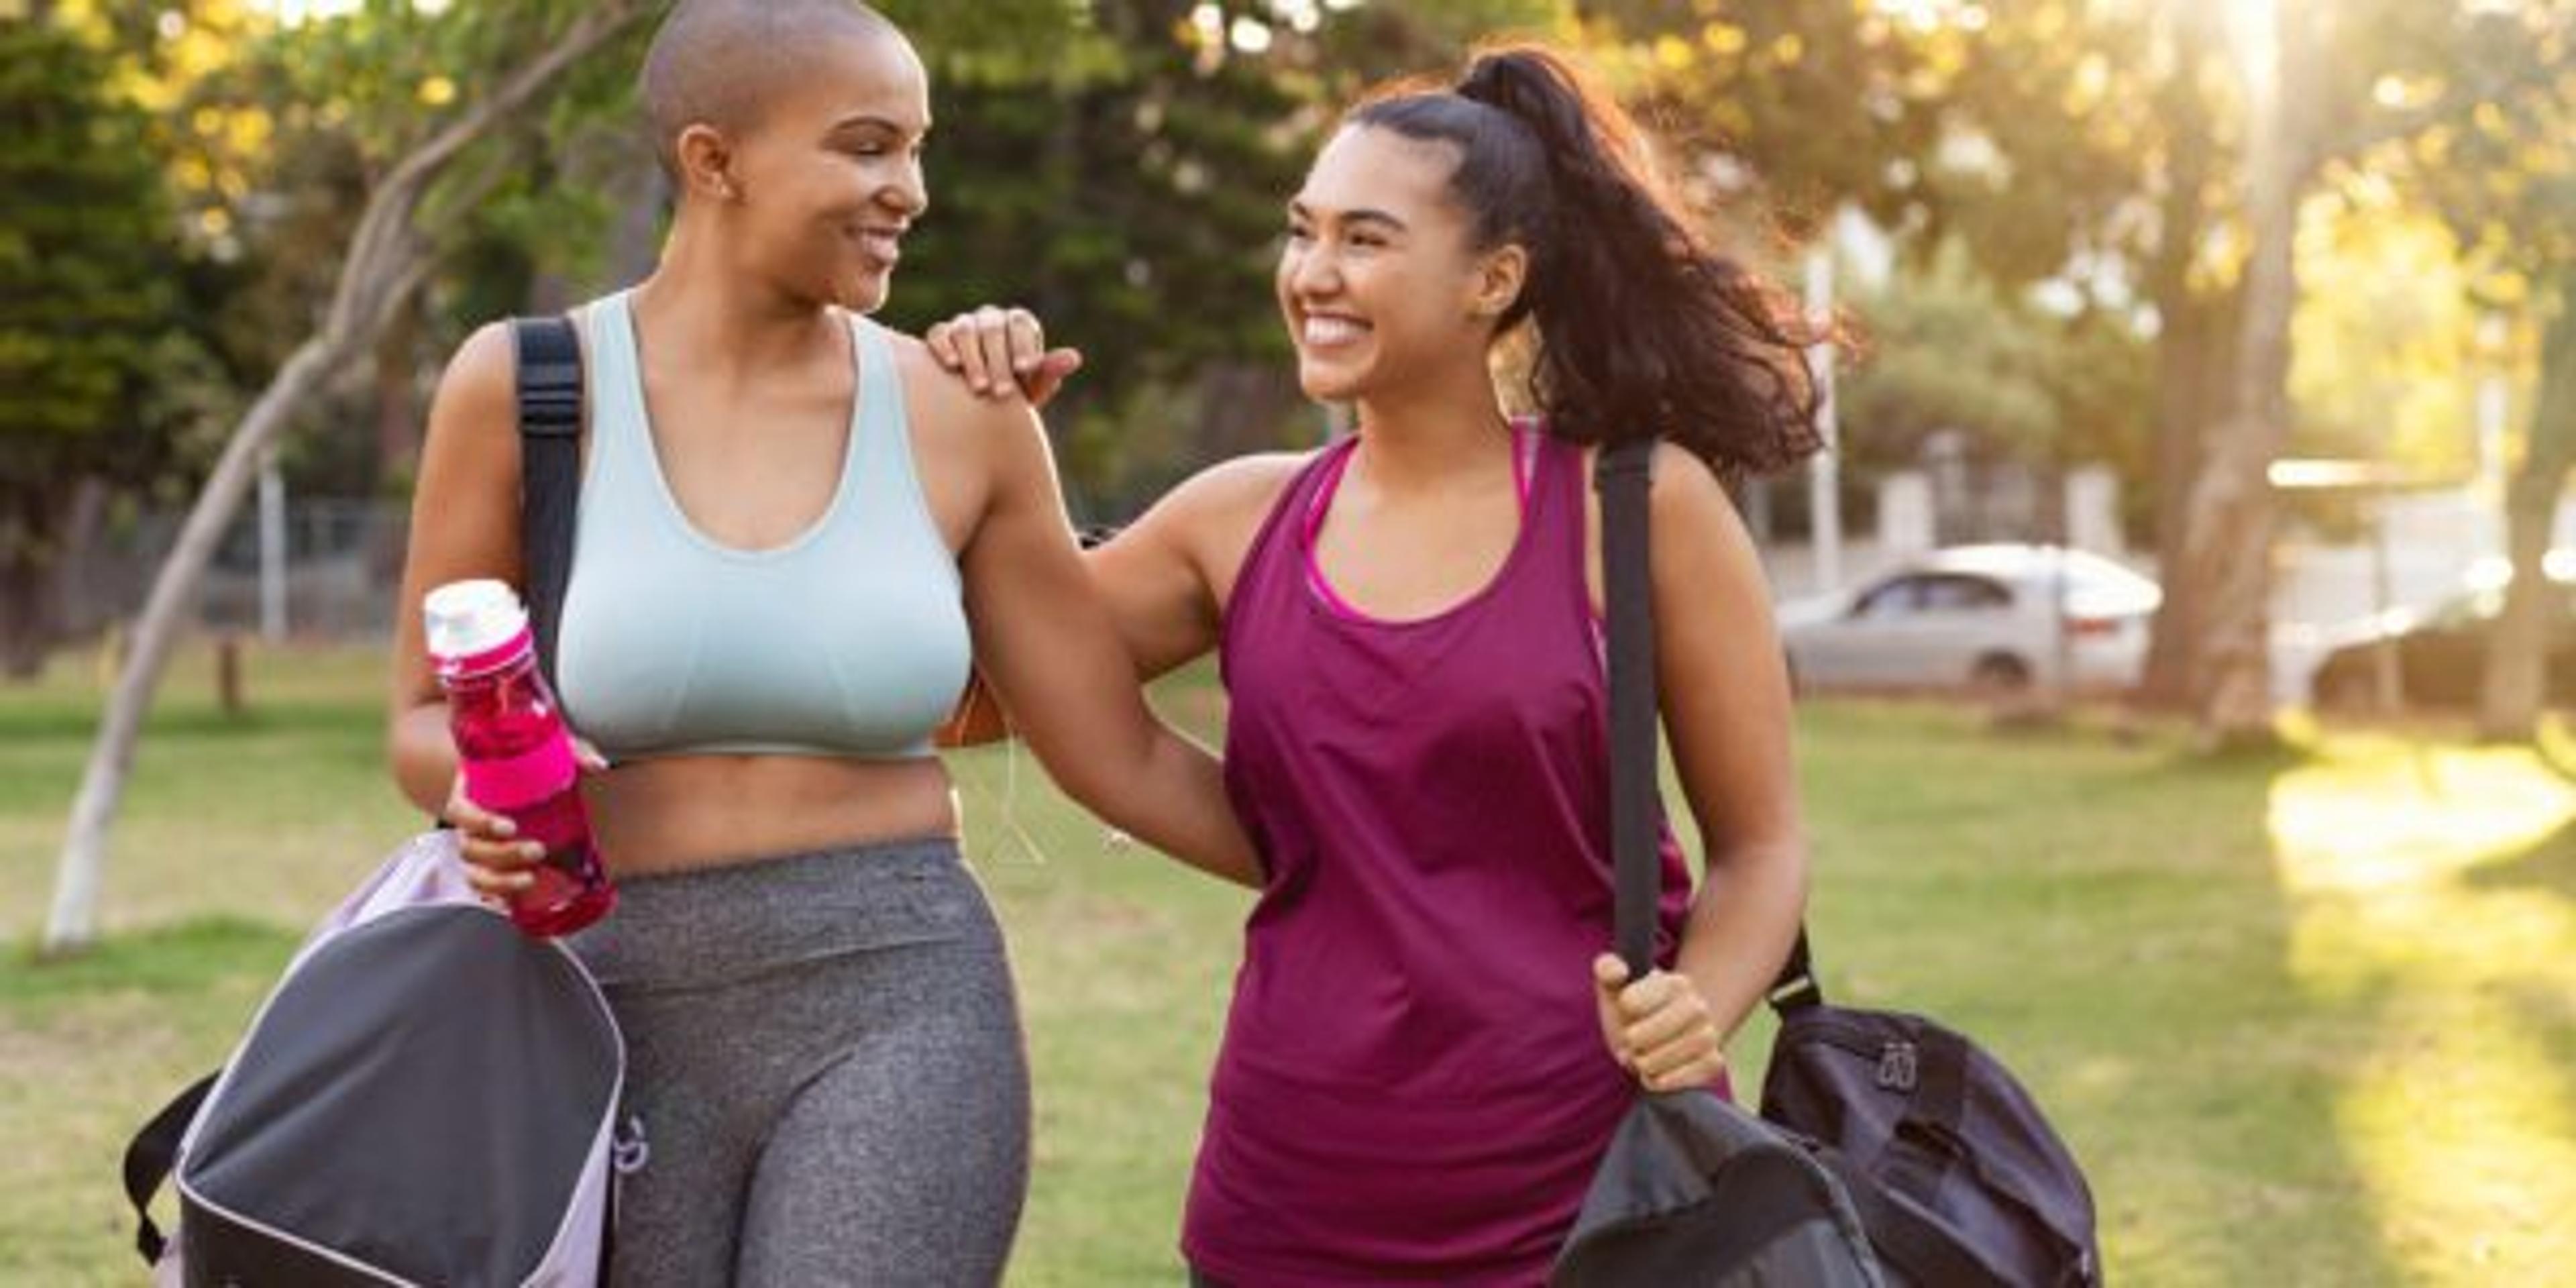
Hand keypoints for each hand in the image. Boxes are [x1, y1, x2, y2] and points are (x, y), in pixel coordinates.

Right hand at [444, 737, 609, 903]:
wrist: (517, 777)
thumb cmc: (529, 764)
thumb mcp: (550, 751)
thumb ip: (573, 752)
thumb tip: (599, 765)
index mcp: (472, 793)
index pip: (462, 811)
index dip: (480, 822)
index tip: (509, 826)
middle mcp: (468, 824)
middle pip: (470, 847)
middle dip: (502, 855)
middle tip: (537, 850)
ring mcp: (476, 847)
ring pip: (474, 872)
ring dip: (499, 881)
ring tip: (530, 879)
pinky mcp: (489, 865)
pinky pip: (483, 887)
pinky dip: (496, 897)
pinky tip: (515, 903)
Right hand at [925, 304, 1082, 406]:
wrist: (978, 404)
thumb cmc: (1013, 392)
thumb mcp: (1033, 386)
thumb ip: (1049, 371)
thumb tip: (1074, 358)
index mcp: (1018, 324)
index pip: (1021, 324)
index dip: (1023, 345)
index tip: (1025, 370)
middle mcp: (991, 319)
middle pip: (993, 329)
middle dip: (998, 361)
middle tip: (1003, 392)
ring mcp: (964, 324)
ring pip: (965, 330)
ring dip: (973, 359)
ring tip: (979, 388)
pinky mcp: (940, 335)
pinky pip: (939, 333)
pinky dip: (944, 346)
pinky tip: (952, 365)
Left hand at [1593, 954, 1726, 1091]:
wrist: (1652, 1042)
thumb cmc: (1631, 1013)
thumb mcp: (1614, 988)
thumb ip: (1607, 969)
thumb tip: (1618, 971)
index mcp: (1674, 982)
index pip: (1634, 1002)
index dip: (1623, 1011)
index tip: (1625, 1011)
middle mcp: (1698, 1005)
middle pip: (1661, 1026)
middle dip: (1636, 1040)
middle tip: (1630, 1042)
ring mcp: (1709, 1034)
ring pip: (1678, 1052)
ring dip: (1650, 1063)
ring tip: (1641, 1060)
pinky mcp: (1713, 1061)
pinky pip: (1694, 1073)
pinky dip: (1668, 1080)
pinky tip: (1654, 1077)